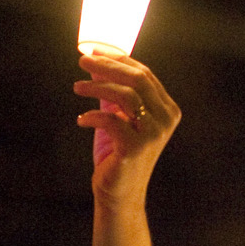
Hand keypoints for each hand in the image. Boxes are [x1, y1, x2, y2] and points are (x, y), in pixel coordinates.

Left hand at [73, 51, 180, 211]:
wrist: (120, 193)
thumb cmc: (119, 153)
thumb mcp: (120, 117)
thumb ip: (115, 93)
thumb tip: (97, 64)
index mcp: (167, 110)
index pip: (144, 74)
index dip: (118, 59)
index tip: (94, 52)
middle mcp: (165, 120)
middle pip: (137, 79)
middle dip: (107, 66)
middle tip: (82, 62)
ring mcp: (153, 134)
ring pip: (125, 96)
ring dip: (96, 88)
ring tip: (77, 88)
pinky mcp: (135, 147)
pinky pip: (110, 120)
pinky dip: (91, 116)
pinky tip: (81, 120)